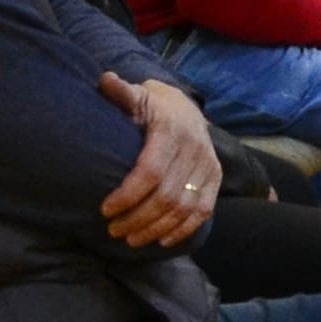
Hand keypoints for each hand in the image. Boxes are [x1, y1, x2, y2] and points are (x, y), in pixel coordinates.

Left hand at [96, 73, 222, 247]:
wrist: (186, 109)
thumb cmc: (152, 107)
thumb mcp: (138, 96)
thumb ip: (121, 93)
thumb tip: (105, 80)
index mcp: (172, 130)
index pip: (151, 171)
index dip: (128, 194)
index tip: (105, 209)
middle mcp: (194, 149)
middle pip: (167, 196)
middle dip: (137, 218)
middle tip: (113, 229)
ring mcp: (208, 166)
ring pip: (183, 208)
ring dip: (155, 228)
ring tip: (129, 239)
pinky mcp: (215, 179)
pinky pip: (203, 211)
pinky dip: (182, 230)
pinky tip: (161, 241)